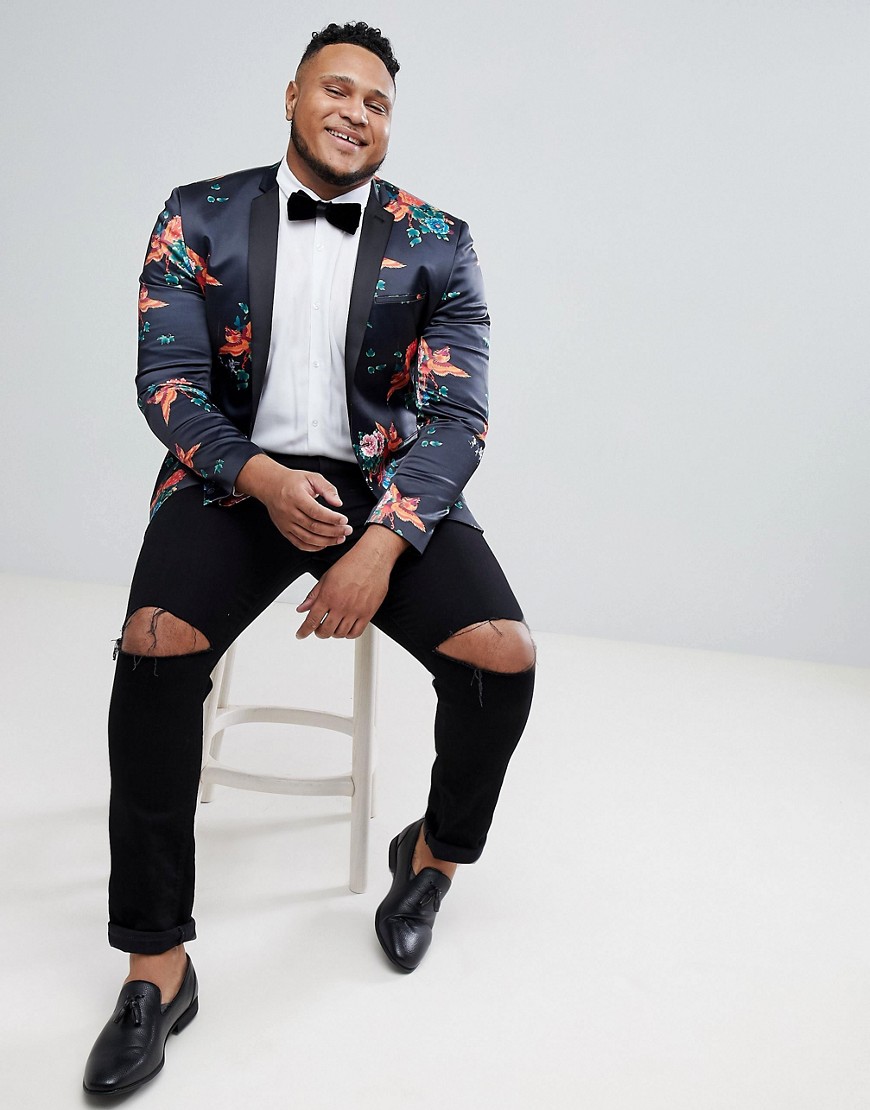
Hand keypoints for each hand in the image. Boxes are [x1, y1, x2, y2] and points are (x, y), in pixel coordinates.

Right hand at [234, 455, 351, 550]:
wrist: (271, 486)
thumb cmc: (292, 481)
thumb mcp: (311, 477)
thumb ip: (327, 488)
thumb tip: (338, 503)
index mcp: (296, 497)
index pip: (316, 511)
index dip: (331, 518)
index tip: (344, 520)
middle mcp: (289, 512)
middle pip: (313, 527)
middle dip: (333, 531)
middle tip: (347, 531)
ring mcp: (286, 523)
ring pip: (308, 538)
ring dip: (326, 541)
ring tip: (340, 539)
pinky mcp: (284, 530)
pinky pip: (299, 543)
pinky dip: (313, 547)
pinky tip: (324, 544)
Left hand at [295, 527, 408, 638]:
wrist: (372, 559)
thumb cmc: (351, 564)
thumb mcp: (326, 577)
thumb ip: (313, 595)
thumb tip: (302, 608)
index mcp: (327, 596)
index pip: (311, 620)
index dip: (304, 631)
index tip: (301, 634)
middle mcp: (340, 605)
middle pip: (325, 631)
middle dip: (319, 633)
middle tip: (318, 629)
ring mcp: (354, 611)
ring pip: (340, 633)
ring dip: (333, 634)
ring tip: (333, 627)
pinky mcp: (367, 613)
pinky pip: (356, 632)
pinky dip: (348, 635)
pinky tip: (346, 629)